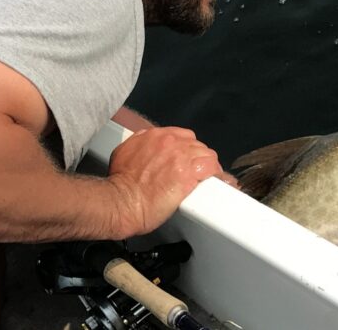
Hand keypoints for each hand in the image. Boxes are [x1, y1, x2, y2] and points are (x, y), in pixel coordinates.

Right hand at [107, 127, 223, 235]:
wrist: (121, 202)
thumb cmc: (120, 184)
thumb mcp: (123, 153)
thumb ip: (139, 144)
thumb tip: (146, 147)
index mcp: (155, 135)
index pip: (182, 136)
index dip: (187, 149)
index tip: (186, 159)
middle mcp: (170, 142)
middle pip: (196, 145)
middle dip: (196, 158)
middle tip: (195, 172)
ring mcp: (181, 157)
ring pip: (206, 155)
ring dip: (208, 166)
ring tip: (207, 178)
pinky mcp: (189, 174)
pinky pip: (212, 168)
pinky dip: (216, 174)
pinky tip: (216, 181)